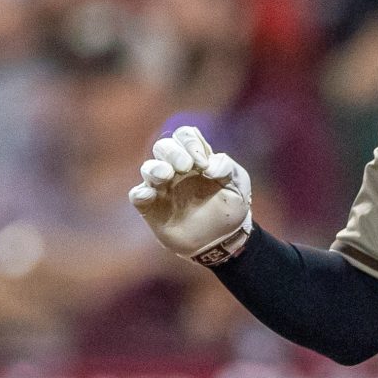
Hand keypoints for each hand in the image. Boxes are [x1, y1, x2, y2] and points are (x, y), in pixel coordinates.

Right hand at [130, 126, 253, 263]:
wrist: (222, 242)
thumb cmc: (230, 210)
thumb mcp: (239, 187)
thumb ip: (229, 168)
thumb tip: (209, 165)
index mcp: (196, 160)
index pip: (184, 136)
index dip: (190, 142)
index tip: (203, 163)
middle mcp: (176, 170)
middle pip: (163, 146)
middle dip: (173, 152)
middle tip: (186, 167)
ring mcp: (162, 188)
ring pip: (148, 167)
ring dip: (155, 168)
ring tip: (167, 175)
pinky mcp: (152, 208)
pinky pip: (137, 195)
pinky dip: (140, 192)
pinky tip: (150, 194)